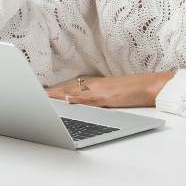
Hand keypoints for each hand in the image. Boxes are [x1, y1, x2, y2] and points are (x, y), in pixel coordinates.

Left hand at [46, 72, 174, 108]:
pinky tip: (67, 99)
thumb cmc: (134, 90)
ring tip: (42, 98)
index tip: (40, 94)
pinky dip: (79, 99)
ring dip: (58, 95)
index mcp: (95, 85)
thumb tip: (82, 101)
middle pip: (68, 89)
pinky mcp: (109, 97)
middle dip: (51, 94)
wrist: (151, 85)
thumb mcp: (113, 94)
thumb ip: (97, 97)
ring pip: (75, 92)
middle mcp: (95, 85)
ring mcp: (101, 90)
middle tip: (33, 96)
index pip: (70, 88)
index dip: (54, 91)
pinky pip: (91, 98)